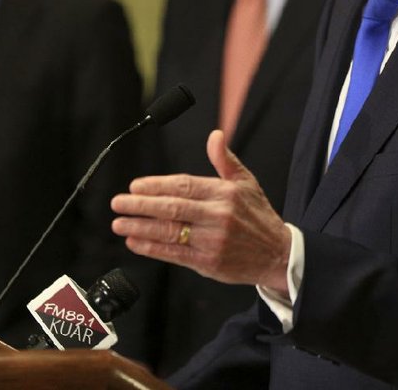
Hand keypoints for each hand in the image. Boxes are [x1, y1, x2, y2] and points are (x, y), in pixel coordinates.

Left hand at [111, 130, 291, 295]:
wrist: (278, 254)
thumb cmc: (258, 216)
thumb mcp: (247, 182)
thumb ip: (225, 160)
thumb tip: (215, 135)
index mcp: (225, 193)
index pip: (184, 185)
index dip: (157, 185)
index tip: (135, 185)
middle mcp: (218, 216)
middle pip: (172, 208)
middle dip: (141, 205)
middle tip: (118, 202)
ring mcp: (212, 241)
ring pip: (169, 231)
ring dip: (140, 227)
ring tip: (119, 223)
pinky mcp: (208, 262)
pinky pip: (174, 253)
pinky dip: (152, 248)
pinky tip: (135, 241)